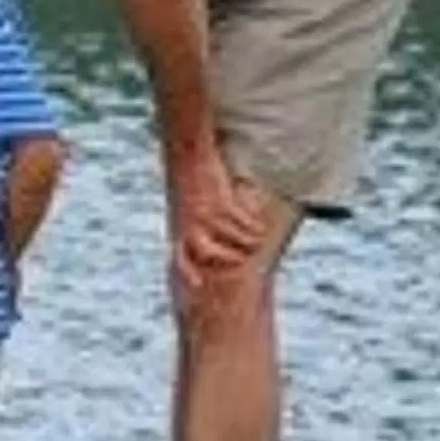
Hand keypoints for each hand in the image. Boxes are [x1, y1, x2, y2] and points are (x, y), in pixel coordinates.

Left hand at [166, 142, 269, 294]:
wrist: (192, 156)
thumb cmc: (193, 185)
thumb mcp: (190, 209)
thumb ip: (198, 229)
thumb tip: (213, 253)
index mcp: (182, 228)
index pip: (180, 257)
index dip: (188, 272)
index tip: (199, 284)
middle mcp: (192, 224)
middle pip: (214, 254)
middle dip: (232, 258)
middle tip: (244, 259)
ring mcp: (207, 214)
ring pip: (236, 239)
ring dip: (251, 242)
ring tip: (259, 240)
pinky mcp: (222, 203)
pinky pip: (244, 223)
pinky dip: (254, 226)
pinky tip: (260, 226)